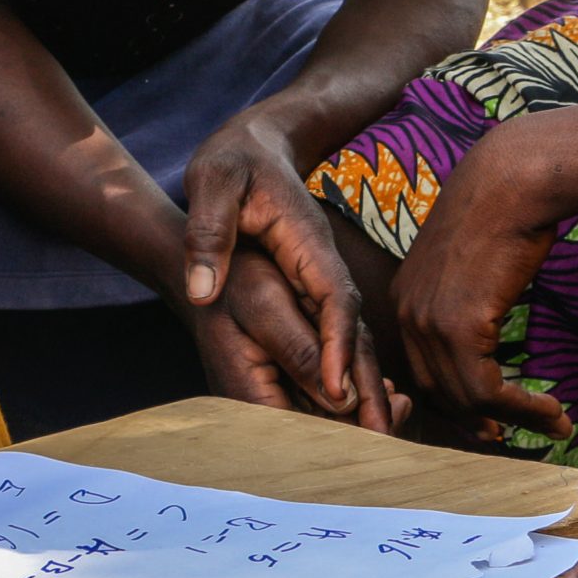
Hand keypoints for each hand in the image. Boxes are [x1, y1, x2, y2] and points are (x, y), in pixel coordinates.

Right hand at [180, 246, 395, 432]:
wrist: (208, 264)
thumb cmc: (232, 279)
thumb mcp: (265, 307)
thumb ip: (302, 354)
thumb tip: (344, 399)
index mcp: (246, 395)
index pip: (304, 433)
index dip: (347, 436)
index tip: (386, 429)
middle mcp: (256, 404)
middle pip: (315, 430)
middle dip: (362, 424)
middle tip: (404, 411)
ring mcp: (267, 393)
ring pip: (320, 413)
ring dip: (360, 411)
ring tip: (401, 405)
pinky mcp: (277, 378)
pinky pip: (314, 395)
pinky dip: (346, 393)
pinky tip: (375, 388)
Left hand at [181, 116, 365, 412]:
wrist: (255, 141)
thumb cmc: (233, 160)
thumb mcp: (214, 182)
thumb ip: (208, 233)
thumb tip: (201, 292)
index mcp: (306, 240)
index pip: (333, 298)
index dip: (338, 346)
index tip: (337, 391)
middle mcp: (322, 263)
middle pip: (353, 327)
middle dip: (366, 381)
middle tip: (376, 436)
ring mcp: (319, 276)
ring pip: (350, 335)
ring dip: (362, 383)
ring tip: (374, 436)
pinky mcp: (310, 286)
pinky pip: (333, 332)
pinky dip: (346, 368)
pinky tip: (348, 407)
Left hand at [392, 122, 570, 441]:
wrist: (513, 181)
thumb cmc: (504, 211)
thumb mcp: (472, 261)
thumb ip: (466, 296)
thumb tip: (484, 320)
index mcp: (404, 298)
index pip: (422, 369)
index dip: (455, 401)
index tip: (487, 421)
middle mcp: (406, 314)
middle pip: (438, 390)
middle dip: (477, 419)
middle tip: (511, 435)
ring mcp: (427, 322)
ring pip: (466, 397)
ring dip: (513, 419)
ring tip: (553, 424)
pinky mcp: (457, 327)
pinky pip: (487, 389)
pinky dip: (522, 409)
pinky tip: (553, 411)